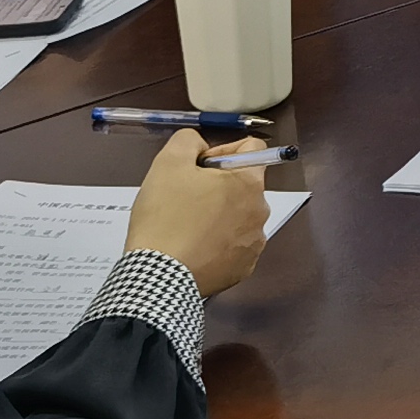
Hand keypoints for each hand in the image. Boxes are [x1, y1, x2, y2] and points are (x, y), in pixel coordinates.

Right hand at [120, 132, 271, 296]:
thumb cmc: (165, 217)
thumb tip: (200, 146)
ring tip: (186, 225)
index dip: (222, 150)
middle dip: (217, 185)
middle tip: (185, 197)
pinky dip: (216, 243)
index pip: (252, 149)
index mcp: (249, 183)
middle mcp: (261, 212)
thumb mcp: (168, 163)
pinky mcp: (243, 269)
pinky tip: (193, 246)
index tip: (199, 165)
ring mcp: (254, 244)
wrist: (158, 277)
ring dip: (218, 214)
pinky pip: (233, 246)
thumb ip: (189, 141)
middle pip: (243, 185)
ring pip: (238, 216)